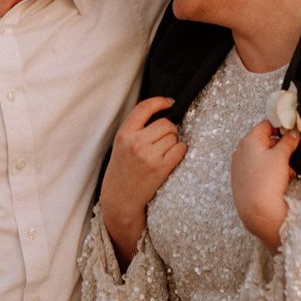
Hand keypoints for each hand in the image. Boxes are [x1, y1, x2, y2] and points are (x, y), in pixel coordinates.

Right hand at [99, 97, 187, 266]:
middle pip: (166, 123)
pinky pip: (180, 149)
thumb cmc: (122, 169)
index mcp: (124, 134)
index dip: (160, 102)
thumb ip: (136, 128)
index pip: (144, 108)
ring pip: (174, 136)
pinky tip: (171, 157)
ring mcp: (149, 156)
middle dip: (169, 129)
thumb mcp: (121, 144)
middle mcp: (136, 143)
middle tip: (161, 140)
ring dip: (173, 142)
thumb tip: (164, 112)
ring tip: (162, 153)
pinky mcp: (160, 168)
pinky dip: (180, 151)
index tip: (169, 102)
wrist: (120, 198)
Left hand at [231, 118, 299, 249]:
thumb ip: (288, 141)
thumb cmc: (266, 182)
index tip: (293, 132)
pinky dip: (271, 172)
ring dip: (277, 161)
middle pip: (264, 141)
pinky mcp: (243, 180)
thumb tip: (293, 133)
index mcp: (248, 141)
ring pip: (264, 157)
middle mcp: (240, 152)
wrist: (257, 212)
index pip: (266, 125)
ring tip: (287, 172)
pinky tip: (280, 180)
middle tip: (292, 155)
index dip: (281, 127)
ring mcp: (240, 167)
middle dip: (280, 147)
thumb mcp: (281, 156)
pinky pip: (260, 170)